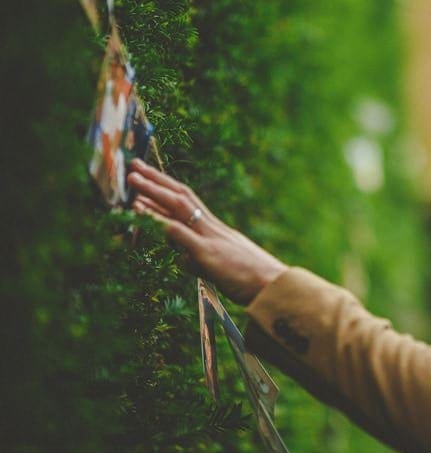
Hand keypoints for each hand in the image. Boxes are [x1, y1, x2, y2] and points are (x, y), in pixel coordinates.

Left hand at [127, 158, 286, 304]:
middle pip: (182, 197)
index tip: (149, 176)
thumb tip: (183, 258)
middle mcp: (212, 228)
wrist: (274, 286)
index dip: (169, 187)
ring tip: (133, 181)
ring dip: (154, 192)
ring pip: (179, 208)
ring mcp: (210, 238)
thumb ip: (200, 258)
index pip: (189, 202)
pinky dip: (160, 221)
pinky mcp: (207, 254)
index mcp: (216, 229)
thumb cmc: (252, 279)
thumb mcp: (221, 266)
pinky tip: (141, 212)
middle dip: (157, 180)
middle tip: (134, 166)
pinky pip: (180, 233)